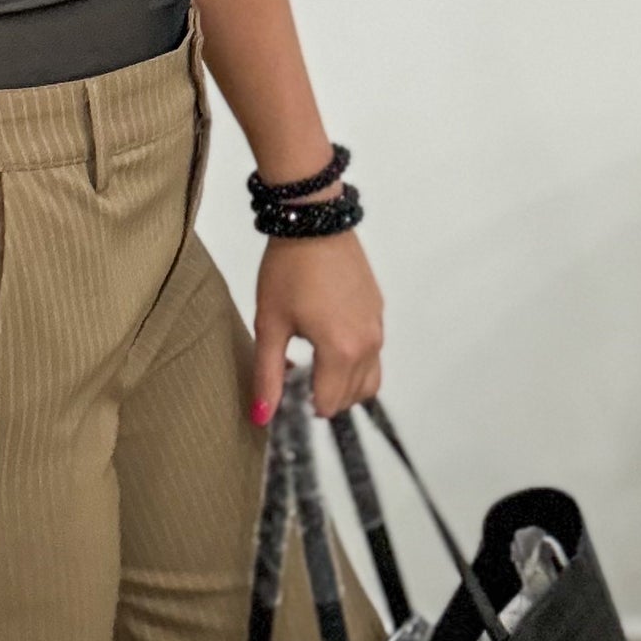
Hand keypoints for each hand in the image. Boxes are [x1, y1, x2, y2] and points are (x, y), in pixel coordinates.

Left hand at [251, 229, 383, 423]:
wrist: (315, 223)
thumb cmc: (287, 270)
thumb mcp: (270, 325)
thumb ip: (267, 375)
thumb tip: (261, 417)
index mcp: (340, 350)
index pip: (329, 403)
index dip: (304, 406)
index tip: (286, 392)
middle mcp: (367, 344)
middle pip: (352, 397)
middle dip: (324, 398)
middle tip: (296, 380)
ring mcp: (377, 328)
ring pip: (370, 379)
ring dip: (344, 384)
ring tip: (314, 366)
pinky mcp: (379, 313)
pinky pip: (374, 354)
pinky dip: (355, 362)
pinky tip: (328, 341)